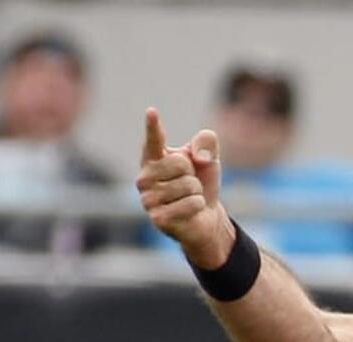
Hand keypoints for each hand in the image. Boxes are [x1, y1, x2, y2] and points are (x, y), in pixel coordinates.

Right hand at [137, 108, 233, 267]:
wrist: (205, 217)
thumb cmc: (200, 183)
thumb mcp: (208, 157)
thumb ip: (206, 142)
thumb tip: (197, 157)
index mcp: (154, 158)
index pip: (154, 140)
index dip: (153, 126)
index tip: (152, 112)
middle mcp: (144, 177)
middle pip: (181, 163)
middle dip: (193, 174)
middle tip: (188, 184)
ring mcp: (147, 199)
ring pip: (187, 185)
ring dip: (196, 192)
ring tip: (187, 198)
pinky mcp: (157, 218)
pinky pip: (191, 203)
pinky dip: (198, 206)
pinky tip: (189, 212)